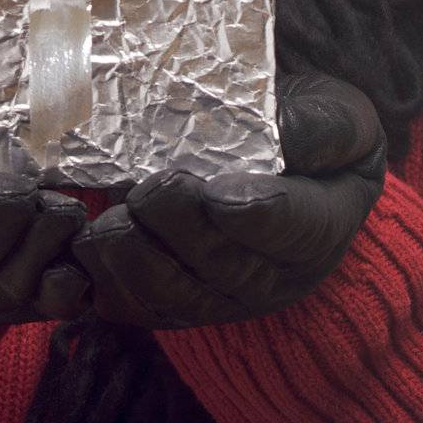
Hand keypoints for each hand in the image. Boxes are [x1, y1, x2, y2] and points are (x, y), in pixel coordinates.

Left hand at [70, 69, 387, 329]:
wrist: (273, 159)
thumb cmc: (306, 128)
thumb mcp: (337, 114)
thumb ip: (322, 124)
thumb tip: (289, 133)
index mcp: (321, 227)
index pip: (293, 229)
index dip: (254, 215)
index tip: (218, 194)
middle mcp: (273, 276)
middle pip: (223, 268)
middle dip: (180, 232)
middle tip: (149, 191)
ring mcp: (220, 297)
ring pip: (174, 298)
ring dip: (135, 261)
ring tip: (111, 218)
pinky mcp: (172, 302)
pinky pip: (134, 308)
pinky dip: (104, 282)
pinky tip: (85, 244)